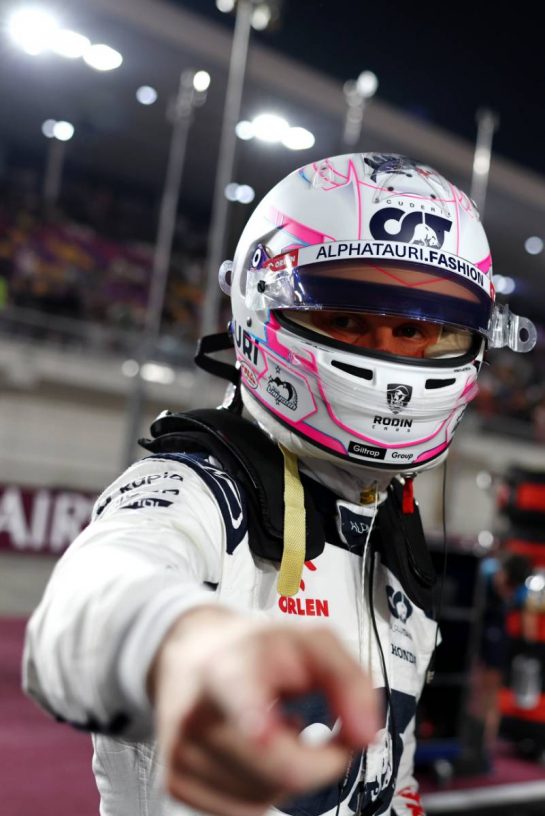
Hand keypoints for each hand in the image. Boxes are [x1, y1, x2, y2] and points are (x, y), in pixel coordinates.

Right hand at [149, 606, 378, 815]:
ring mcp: (181, 750)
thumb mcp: (312, 644)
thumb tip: (365, 735)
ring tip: (273, 730)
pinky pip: (243, 810)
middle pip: (277, 770)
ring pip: (264, 798)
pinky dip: (261, 787)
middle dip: (317, 762)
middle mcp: (197, 711)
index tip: (262, 730)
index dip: (253, 716)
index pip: (238, 693)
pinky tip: (253, 751)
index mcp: (229, 667)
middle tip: (319, 733)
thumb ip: (349, 682)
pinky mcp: (175, 781)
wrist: (194, 656)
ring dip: (287, 774)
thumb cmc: (255, 650)